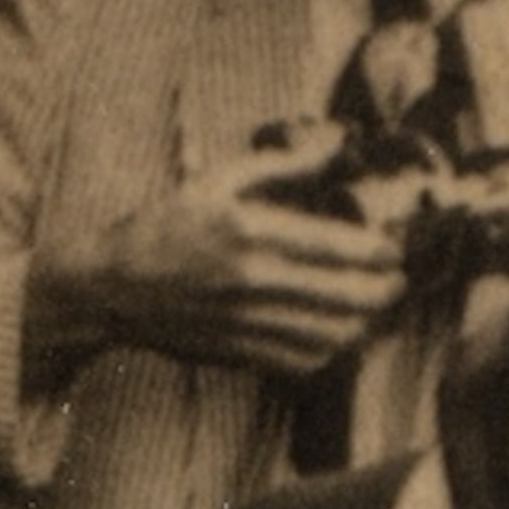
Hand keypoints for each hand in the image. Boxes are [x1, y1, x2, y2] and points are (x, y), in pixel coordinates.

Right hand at [25, 133, 408, 384]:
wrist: (110, 289)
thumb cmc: (162, 228)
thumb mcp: (214, 182)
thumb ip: (279, 165)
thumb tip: (336, 146)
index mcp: (248, 232)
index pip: (337, 247)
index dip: (380, 252)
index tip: (395, 248)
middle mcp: (251, 281)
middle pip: (346, 296)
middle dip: (386, 290)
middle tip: (399, 280)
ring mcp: (246, 323)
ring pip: (333, 335)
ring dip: (366, 324)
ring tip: (377, 308)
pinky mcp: (240, 353)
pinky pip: (305, 362)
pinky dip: (333, 352)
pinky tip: (339, 335)